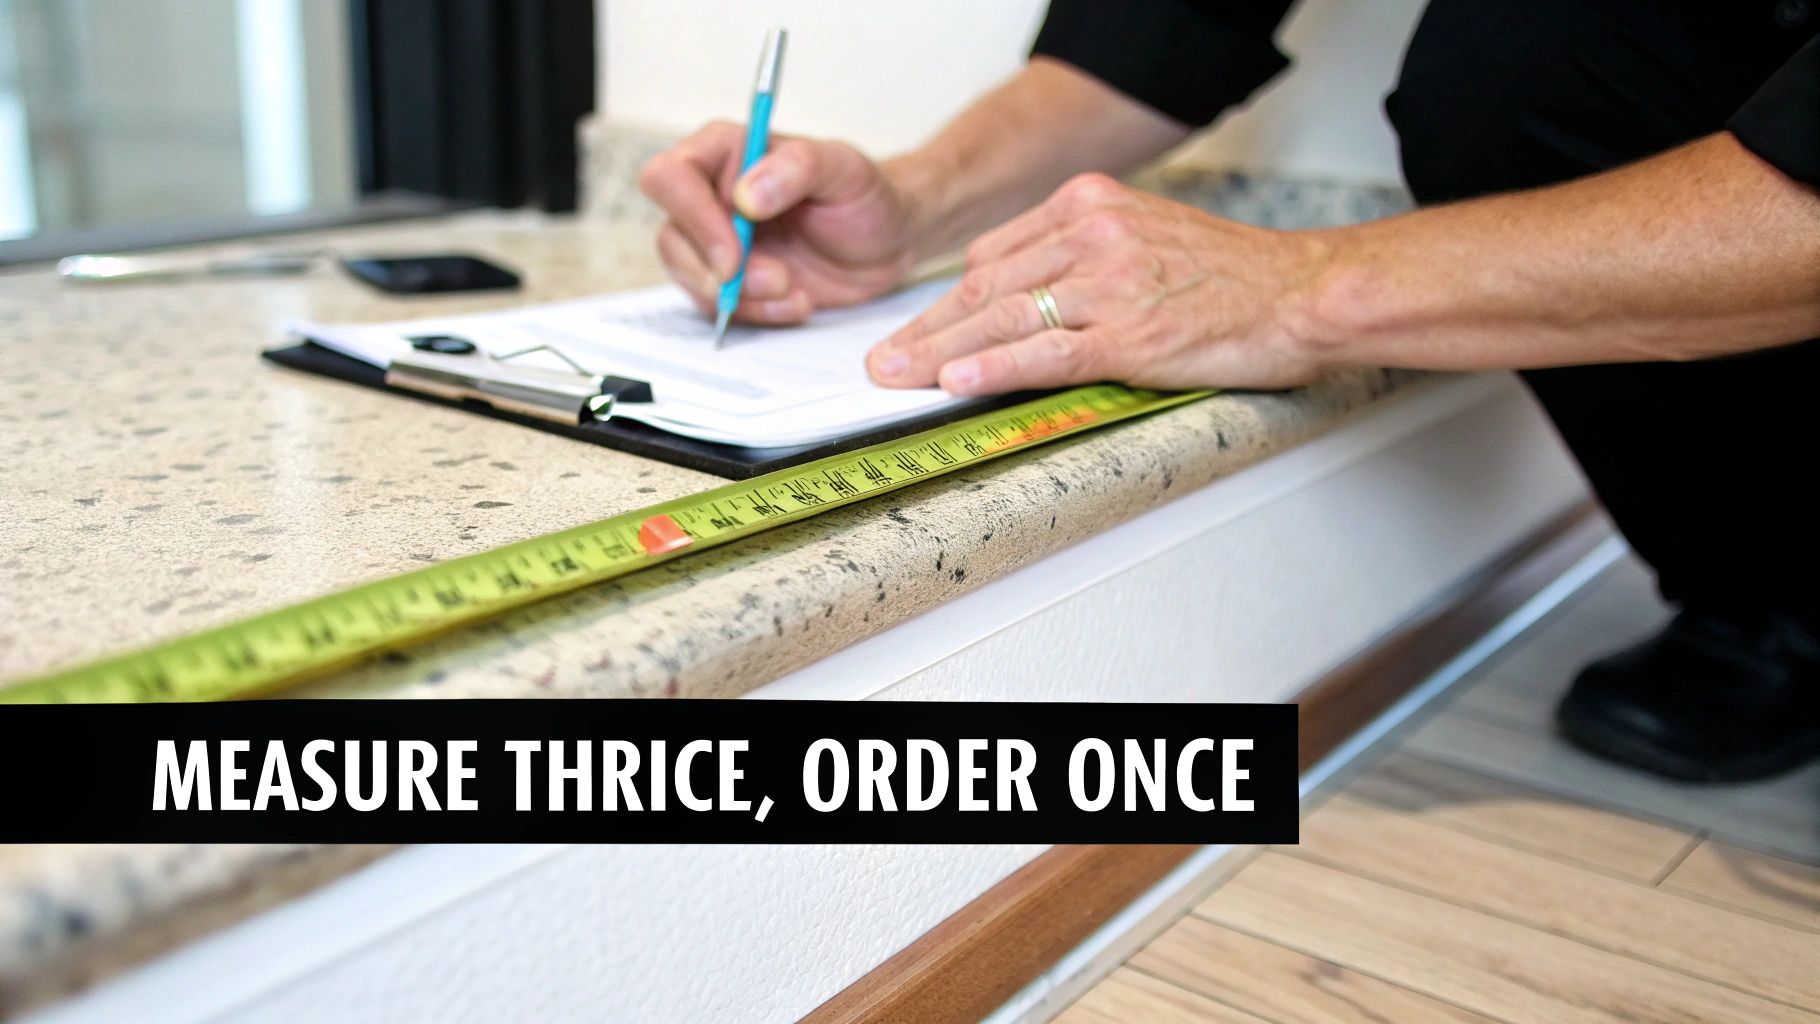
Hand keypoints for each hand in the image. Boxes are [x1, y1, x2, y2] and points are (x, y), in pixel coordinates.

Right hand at [639, 123, 918, 323]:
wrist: (888, 241)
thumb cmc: (864, 194)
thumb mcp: (843, 168)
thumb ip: (796, 168)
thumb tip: (745, 196)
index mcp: (725, 152)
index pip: (670, 178)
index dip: (693, 219)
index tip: (734, 254)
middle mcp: (710, 195)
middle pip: (673, 238)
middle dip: (720, 271)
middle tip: (779, 280)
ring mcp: (717, 241)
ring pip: (691, 278)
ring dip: (742, 297)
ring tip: (795, 292)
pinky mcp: (732, 280)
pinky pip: (718, 306)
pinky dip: (757, 314)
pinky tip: (797, 303)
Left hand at [866, 173, 1331, 393]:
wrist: (1304, 292)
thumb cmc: (1235, 277)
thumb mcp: (1146, 236)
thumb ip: (1081, 256)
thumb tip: (1020, 294)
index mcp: (1091, 204)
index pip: (995, 255)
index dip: (947, 300)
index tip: (917, 329)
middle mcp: (1093, 233)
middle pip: (986, 285)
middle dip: (927, 327)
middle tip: (882, 360)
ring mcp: (1111, 282)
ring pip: (1005, 317)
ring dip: (941, 350)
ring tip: (898, 377)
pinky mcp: (1132, 333)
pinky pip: (1049, 351)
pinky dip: (997, 367)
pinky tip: (958, 380)